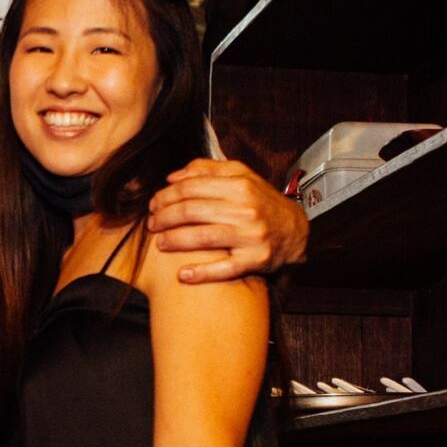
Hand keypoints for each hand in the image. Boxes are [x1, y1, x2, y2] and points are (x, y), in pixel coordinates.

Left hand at [145, 157, 308, 283]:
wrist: (295, 231)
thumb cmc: (261, 202)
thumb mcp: (241, 177)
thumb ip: (207, 171)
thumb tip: (173, 177)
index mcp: (240, 186)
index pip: (191, 188)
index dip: (166, 196)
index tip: (153, 204)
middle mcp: (246, 210)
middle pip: (192, 211)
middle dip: (164, 218)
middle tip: (152, 224)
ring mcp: (251, 236)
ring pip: (203, 238)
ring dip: (174, 241)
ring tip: (160, 243)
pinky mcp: (256, 261)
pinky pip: (224, 269)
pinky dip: (201, 273)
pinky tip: (182, 275)